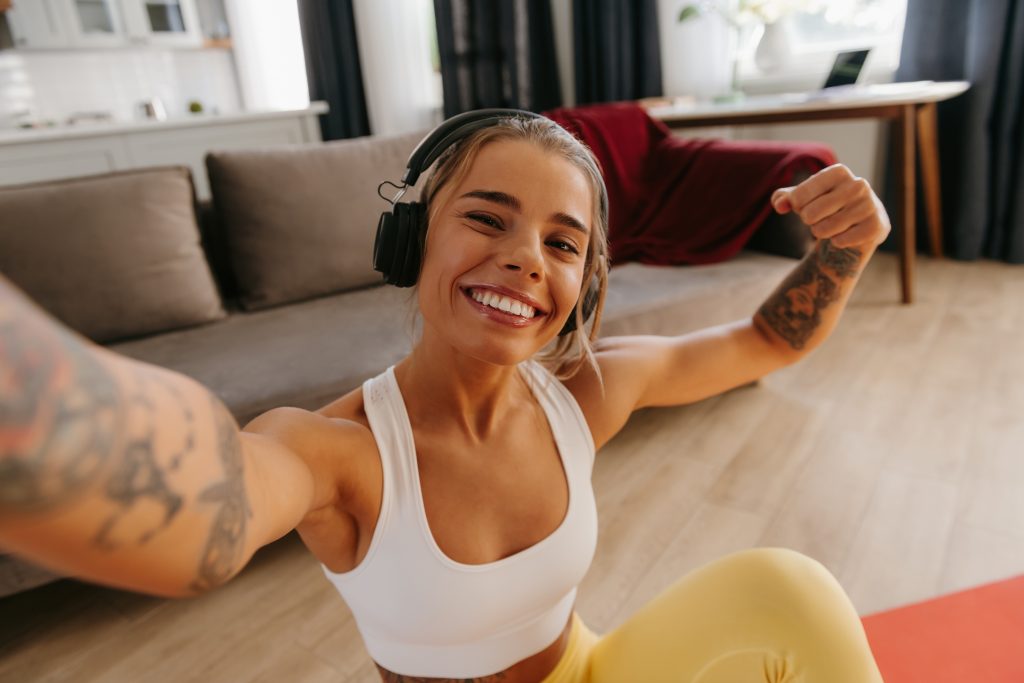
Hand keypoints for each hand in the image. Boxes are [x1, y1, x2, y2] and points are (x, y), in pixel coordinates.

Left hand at [771, 164, 890, 249]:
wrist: (860, 224)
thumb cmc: (826, 206)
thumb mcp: (804, 198)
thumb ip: (785, 198)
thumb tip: (779, 205)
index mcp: (838, 172)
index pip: (798, 196)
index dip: (797, 206)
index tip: (807, 204)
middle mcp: (857, 185)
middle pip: (809, 214)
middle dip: (809, 221)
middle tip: (820, 218)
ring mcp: (869, 205)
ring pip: (824, 230)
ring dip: (821, 233)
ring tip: (832, 226)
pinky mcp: (876, 226)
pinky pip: (840, 241)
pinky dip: (837, 242)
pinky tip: (845, 234)